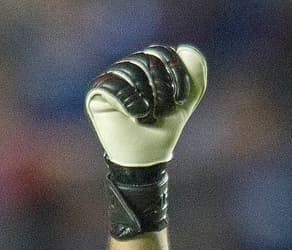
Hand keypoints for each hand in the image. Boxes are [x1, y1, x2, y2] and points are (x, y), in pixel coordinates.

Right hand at [85, 44, 206, 168]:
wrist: (146, 158)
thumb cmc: (162, 130)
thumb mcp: (185, 103)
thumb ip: (194, 75)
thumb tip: (186, 49)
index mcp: (146, 67)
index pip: (162, 53)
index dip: (175, 73)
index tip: (181, 99)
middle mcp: (127, 68)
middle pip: (147, 61)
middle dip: (162, 89)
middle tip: (163, 111)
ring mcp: (111, 79)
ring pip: (131, 71)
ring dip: (147, 98)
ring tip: (149, 117)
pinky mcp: (97, 93)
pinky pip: (113, 86)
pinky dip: (130, 102)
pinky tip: (136, 116)